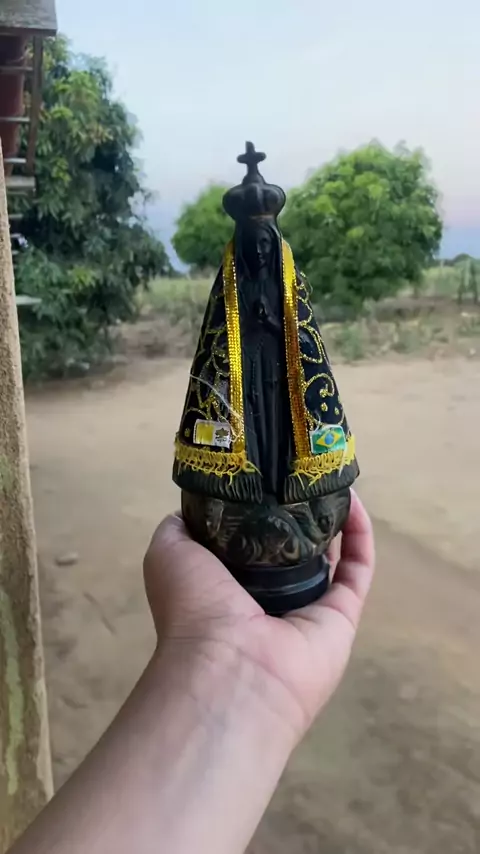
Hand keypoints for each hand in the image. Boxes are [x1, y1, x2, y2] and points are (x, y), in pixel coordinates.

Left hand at [144, 491, 373, 741]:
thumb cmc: (193, 607)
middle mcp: (267, 599)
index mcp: (225, 587)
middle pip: (291, 548)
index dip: (256, 507)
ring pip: (329, 558)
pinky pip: (357, 570)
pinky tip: (353, 498)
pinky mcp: (343, 617)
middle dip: (298, 511)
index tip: (265, 471)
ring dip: (333, 518)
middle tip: (304, 472)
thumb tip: (196, 506)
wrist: (230, 668)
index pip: (247, 543)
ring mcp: (308, 610)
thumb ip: (178, 527)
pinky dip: (360, 535)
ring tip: (332, 478)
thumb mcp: (167, 553)